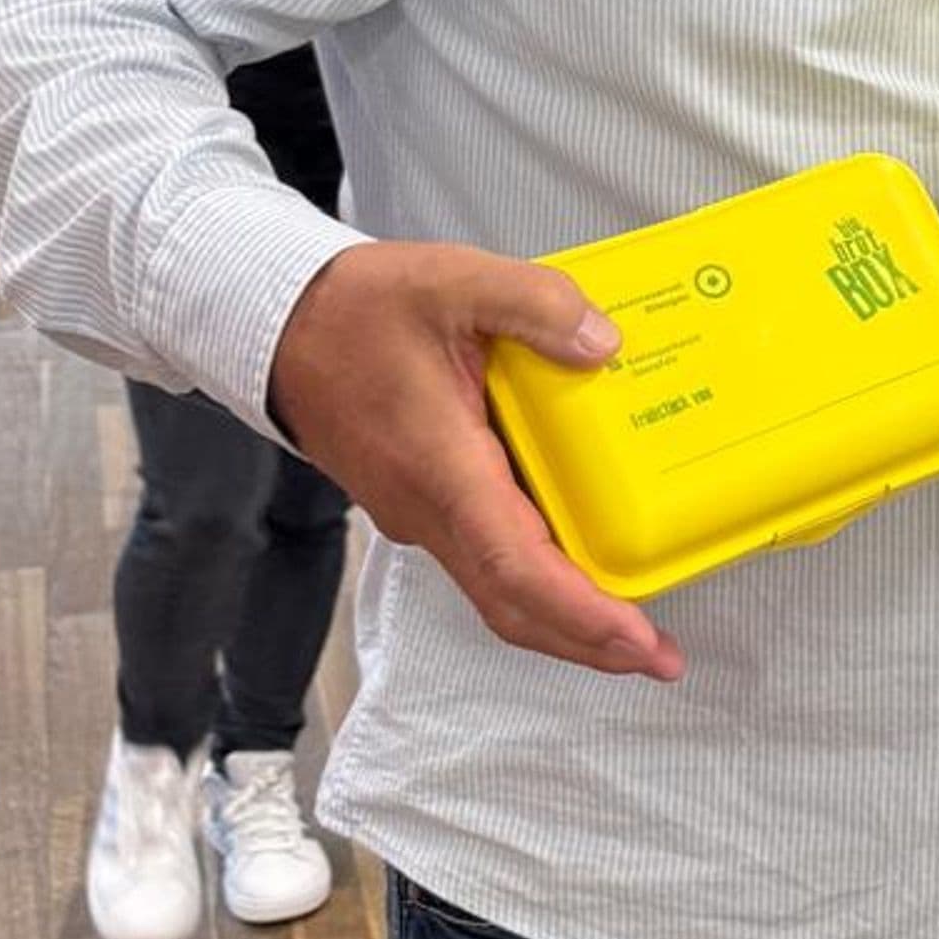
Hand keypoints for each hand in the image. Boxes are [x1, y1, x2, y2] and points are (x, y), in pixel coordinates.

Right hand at [268, 241, 684, 681]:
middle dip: (588, 641)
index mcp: (441, 466)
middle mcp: (427, 508)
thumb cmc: (353, 309)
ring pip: (498, 591)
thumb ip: (536, 305)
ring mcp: (420, 513)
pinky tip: (580, 560)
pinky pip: (485, 557)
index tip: (636, 638)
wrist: (277, 326)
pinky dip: (537, 579)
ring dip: (565, 618)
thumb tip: (604, 345)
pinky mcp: (422, 504)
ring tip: (634, 625)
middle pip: (512, 604)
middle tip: (661, 657)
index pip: (514, 565)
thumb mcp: (453, 281)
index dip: (579, 612)